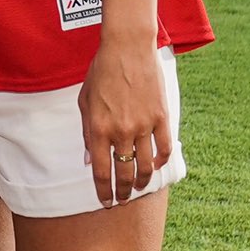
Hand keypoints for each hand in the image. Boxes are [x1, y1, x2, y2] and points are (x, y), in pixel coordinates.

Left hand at [78, 37, 169, 207]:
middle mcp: (122, 131)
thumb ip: (88, 132)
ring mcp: (144, 125)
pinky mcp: (161, 117)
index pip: (101, 171)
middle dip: (123, 192)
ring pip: (147, 166)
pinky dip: (161, 161)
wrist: (127, 48)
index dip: (103, 191)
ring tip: (139, 187)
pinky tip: (156, 165)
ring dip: (143, 182)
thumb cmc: (101, 71)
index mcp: (99, 128)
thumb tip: (90, 160)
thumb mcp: (84, 101)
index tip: (105, 202)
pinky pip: (164, 148)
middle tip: (123, 200)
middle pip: (125, 173)